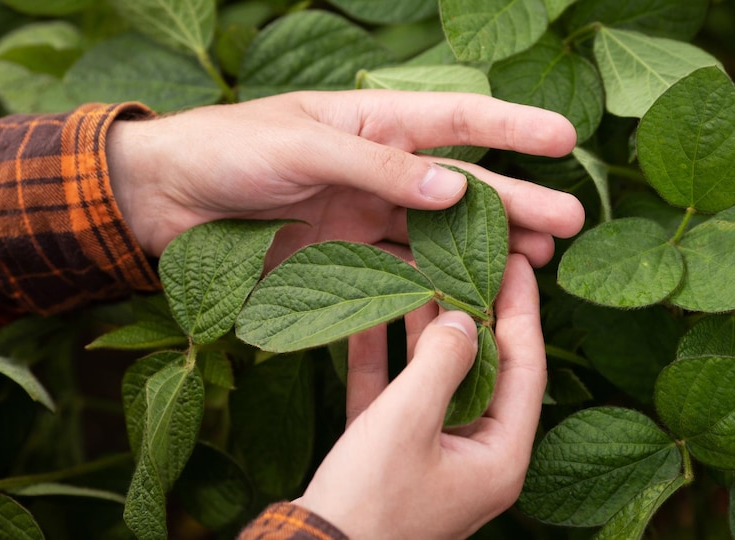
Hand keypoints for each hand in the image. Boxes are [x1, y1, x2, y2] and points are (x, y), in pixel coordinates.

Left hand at [107, 90, 583, 265]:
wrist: (163, 201)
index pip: (458, 119)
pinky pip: (401, 269)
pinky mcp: (344, 256)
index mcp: (373, 120)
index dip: (513, 126)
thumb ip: (381, 168)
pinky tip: (470, 295)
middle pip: (463, 185)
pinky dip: (436, 283)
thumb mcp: (305, 146)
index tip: (564, 137)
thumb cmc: (227, 151)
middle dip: (519, 201)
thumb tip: (455, 189)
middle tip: (572, 222)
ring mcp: (365, 213)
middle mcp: (380, 166)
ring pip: (441, 233)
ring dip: (487, 248)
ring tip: (539, 263)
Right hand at [293, 255, 545, 538]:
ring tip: (417, 275)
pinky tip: (366, 318)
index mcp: (500, 457)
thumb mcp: (407, 422)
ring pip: (437, 379)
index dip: (521, 310)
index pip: (525, 368)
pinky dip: (382, 361)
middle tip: (466, 262)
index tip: (516, 262)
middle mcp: (475, 457)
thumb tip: (464, 317)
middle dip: (469, 314)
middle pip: (483, 369)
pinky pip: (396, 398)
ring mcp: (433, 458)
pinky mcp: (391, 458)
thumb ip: (442, 362)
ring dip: (423, 331)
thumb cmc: (368, 504)